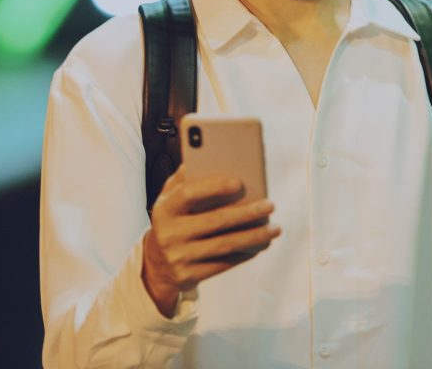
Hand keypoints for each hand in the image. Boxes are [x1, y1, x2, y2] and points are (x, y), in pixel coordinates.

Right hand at [141, 166, 280, 316]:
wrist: (156, 266)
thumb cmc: (172, 221)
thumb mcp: (169, 199)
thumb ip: (185, 178)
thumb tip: (209, 154)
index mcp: (164, 209)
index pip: (188, 194)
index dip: (213, 187)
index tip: (240, 182)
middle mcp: (169, 234)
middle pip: (214, 221)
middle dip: (247, 213)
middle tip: (271, 204)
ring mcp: (179, 257)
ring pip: (224, 245)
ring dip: (254, 236)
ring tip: (275, 228)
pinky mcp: (189, 276)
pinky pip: (224, 264)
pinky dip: (245, 253)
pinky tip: (261, 244)